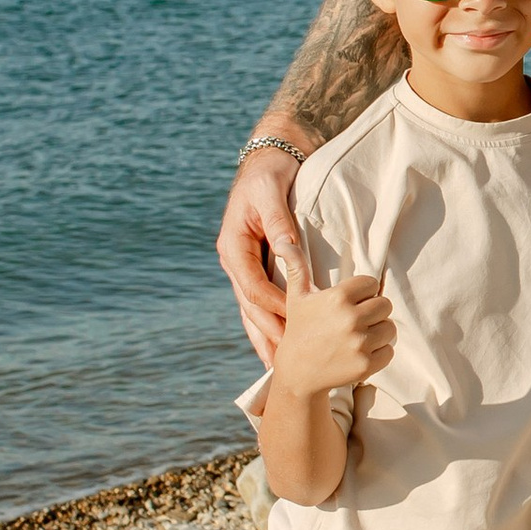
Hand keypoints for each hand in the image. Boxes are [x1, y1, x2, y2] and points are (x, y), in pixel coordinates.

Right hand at [218, 142, 308, 367]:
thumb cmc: (270, 175)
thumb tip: (288, 248)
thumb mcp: (271, 192)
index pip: (253, 285)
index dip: (274, 305)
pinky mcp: (255, 268)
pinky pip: (259, 303)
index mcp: (233, 246)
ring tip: (277, 367)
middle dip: (268, 333)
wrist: (268, 162)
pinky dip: (266, 325)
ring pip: (251, 311)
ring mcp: (243, 268)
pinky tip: (275, 346)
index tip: (297, 322)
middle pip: (250, 306)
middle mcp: (234, 261)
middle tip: (288, 359)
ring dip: (264, 337)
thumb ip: (278, 222)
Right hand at [267, 272, 394, 401]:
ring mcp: (360, 343)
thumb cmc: (299, 331)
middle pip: (385, 305)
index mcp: (338, 297)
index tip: (350, 303)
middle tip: (355, 321)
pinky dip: (379, 353)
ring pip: (390, 327)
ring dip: (378, 332)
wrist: (298, 374)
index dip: (363, 293)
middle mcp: (351, 318)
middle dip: (373, 312)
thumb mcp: (296, 298)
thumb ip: (297, 268)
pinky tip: (359, 352)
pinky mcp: (367, 364)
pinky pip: (389, 350)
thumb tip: (284, 243)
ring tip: (358, 336)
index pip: (371, 284)